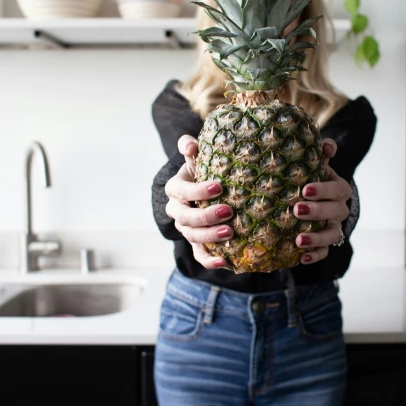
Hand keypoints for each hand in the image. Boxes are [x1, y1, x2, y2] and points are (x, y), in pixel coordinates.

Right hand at [164, 135, 232, 269]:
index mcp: (175, 189)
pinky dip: (210, 260)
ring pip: (192, 237)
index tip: (219, 187)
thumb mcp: (196, 159)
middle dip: (206, 216)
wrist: (201, 192)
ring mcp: (186, 229)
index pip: (181, 191)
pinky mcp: (196, 244)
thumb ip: (191, 149)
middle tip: (228, 211)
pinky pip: (199, 255)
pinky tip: (225, 262)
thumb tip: (189, 143)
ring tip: (230, 233)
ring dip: (210, 236)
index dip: (197, 190)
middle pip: (185, 218)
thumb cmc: (202, 172)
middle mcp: (177, 211)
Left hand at [294, 139, 350, 264]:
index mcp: (339, 188)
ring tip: (299, 240)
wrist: (315, 199)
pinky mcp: (326, 244)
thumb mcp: (317, 164)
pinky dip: (315, 256)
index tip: (305, 189)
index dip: (323, 190)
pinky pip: (325, 252)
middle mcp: (339, 209)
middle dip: (317, 211)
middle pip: (335, 212)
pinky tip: (302, 258)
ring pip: (332, 235)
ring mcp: (334, 227)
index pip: (337, 189)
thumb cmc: (313, 178)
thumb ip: (321, 153)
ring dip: (317, 238)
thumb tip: (327, 146)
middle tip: (296, 210)